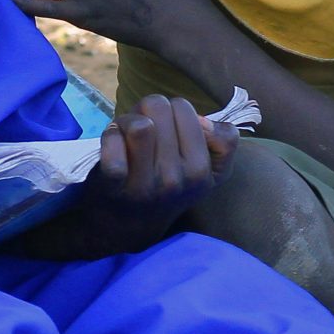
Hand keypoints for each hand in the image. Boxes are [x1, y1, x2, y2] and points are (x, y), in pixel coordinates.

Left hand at [73, 94, 235, 252]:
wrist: (126, 226)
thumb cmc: (165, 183)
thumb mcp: (206, 169)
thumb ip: (223, 141)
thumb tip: (205, 122)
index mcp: (202, 173)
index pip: (184, 108)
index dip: (170, 111)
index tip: (166, 131)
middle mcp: (177, 180)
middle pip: (159, 107)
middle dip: (147, 112)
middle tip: (143, 134)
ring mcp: (146, 185)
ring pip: (139, 124)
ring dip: (127, 121)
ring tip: (126, 136)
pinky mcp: (114, 185)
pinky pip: (114, 143)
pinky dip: (110, 137)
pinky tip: (112, 144)